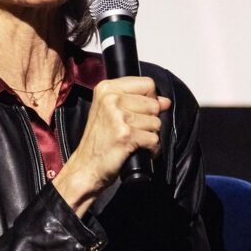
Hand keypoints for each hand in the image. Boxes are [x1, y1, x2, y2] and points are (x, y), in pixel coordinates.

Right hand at [52, 76, 170, 215]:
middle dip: (150, 120)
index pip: (147, 84)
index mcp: (106, 88)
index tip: (139, 111)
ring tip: (132, 140)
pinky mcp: (125, 135)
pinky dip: (151, 149)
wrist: (85, 166)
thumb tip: (165, 101)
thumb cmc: (98, 141)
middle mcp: (111, 99)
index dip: (150, 99)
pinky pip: (154, 139)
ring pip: (156, 122)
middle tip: (132, 130)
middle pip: (154, 104)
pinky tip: (137, 150)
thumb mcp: (112, 113)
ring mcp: (118, 116)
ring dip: (149, 135)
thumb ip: (139, 101)